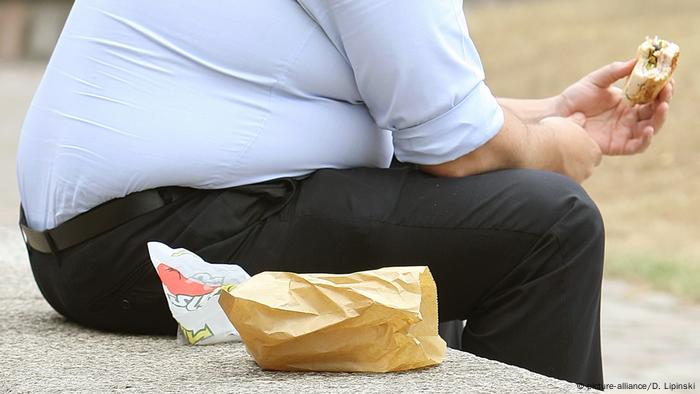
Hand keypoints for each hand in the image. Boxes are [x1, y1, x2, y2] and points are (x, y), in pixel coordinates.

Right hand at [537, 113, 601, 182]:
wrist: (534, 148)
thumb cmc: (550, 133)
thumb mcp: (567, 121)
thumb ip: (577, 122)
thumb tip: (581, 117)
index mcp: (593, 151)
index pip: (594, 155)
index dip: (582, 151)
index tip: (571, 147)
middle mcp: (588, 167)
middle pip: (584, 167)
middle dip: (574, 163)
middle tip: (559, 154)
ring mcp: (576, 179)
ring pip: (573, 176)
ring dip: (564, 171)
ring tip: (549, 162)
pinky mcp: (562, 187)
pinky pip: (561, 184)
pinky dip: (554, 178)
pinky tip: (544, 170)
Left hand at [556, 60, 673, 155]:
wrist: (558, 114)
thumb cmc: (576, 96)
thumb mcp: (597, 80)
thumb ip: (615, 71)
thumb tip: (637, 60)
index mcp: (629, 101)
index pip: (653, 95)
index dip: (663, 88)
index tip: (668, 78)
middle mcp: (630, 117)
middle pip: (655, 111)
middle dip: (664, 100)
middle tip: (666, 90)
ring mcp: (625, 132)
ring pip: (651, 128)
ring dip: (660, 118)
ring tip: (662, 106)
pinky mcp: (618, 146)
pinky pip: (637, 146)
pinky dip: (646, 139)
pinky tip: (648, 129)